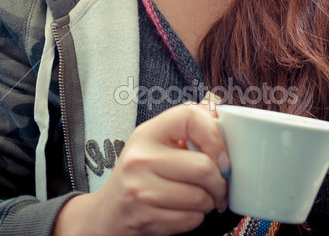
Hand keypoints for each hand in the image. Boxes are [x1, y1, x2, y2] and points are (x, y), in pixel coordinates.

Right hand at [54, 98, 229, 235]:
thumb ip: (186, 127)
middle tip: (218, 185)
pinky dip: (196, 218)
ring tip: (201, 198)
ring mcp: (140, 189)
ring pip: (200, 197)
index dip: (215, 135)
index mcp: (147, 133)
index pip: (190, 117)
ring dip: (209, 202)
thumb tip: (217, 109)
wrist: (107, 212)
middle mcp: (141, 158)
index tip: (221, 154)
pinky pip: (190, 219)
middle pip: (203, 167)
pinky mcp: (145, 217)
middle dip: (220, 182)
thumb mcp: (154, 143)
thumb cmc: (138, 174)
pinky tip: (185, 211)